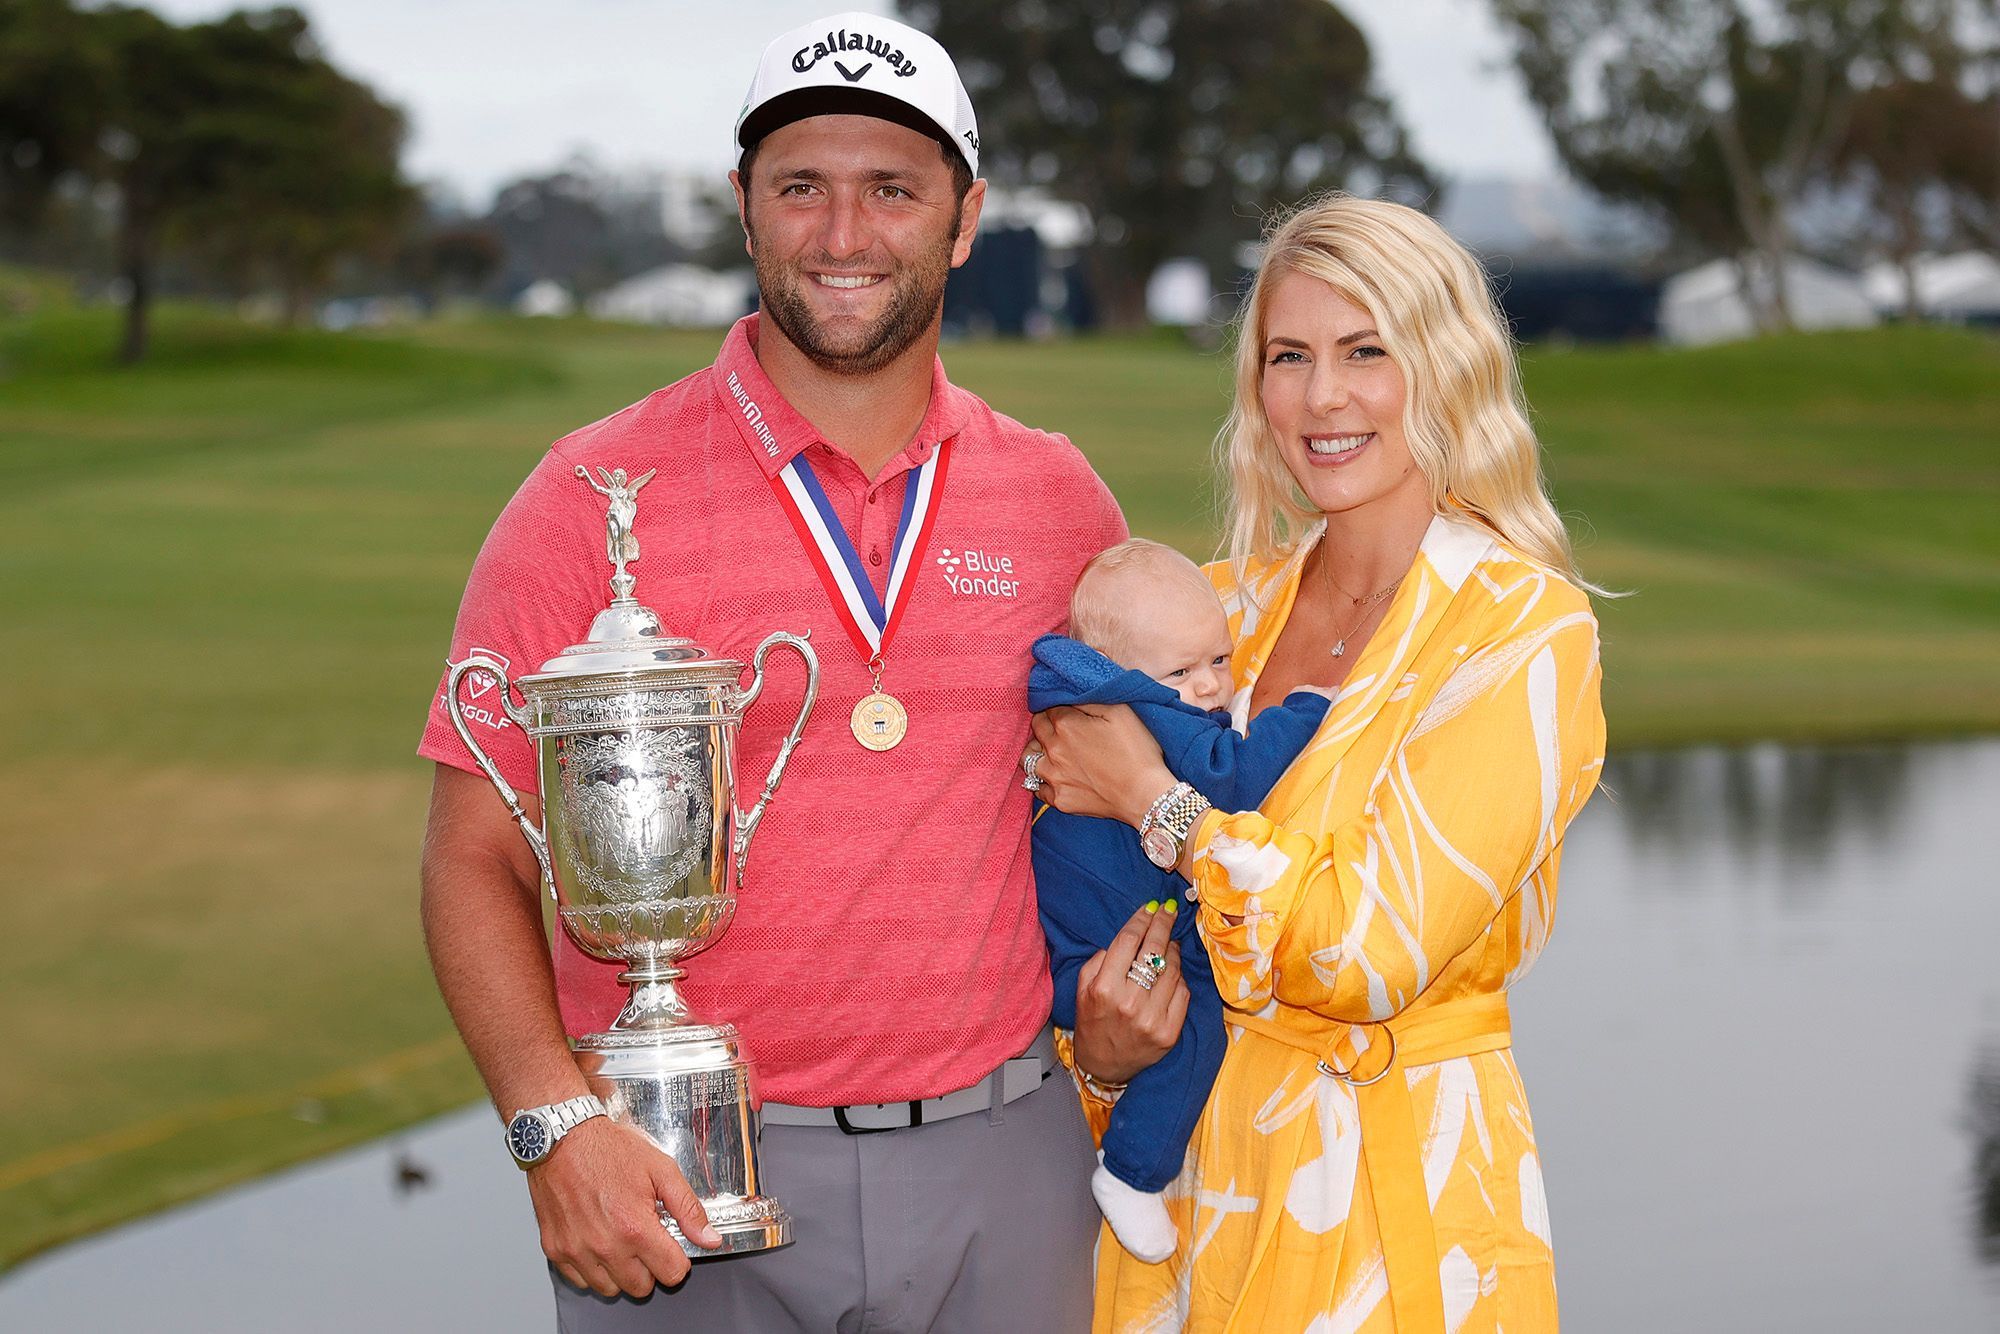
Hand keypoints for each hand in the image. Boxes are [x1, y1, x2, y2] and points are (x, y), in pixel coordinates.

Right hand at [528, 1117, 722, 1297]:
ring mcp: (577, 1251)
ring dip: (620, 1272)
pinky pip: (580, 1281)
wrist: (562, 1138)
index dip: (677, 1260)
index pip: (671, 1274)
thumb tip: (709, 1238)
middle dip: (650, 1267)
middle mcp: (606, 1247)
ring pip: (610, 1289)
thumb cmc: (608, 1150)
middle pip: (641, 1288)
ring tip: (620, 1240)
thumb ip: (688, 1208)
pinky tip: (597, 1242)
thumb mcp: (661, 1170)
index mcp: (635, 1228)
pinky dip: (591, 1268)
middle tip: (644, 1239)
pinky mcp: (556, 1250)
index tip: (671, 1246)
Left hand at [1030, 704, 1174, 825]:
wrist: (1146, 795)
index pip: (1048, 708)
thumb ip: (1089, 699)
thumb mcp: (1120, 711)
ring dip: (1036, 751)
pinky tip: (1056, 776)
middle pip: (1035, 729)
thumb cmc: (1137, 751)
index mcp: (1066, 725)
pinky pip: (1037, 788)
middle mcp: (1053, 750)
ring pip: (1027, 758)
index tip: (1070, 712)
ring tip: (1051, 752)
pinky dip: (1043, 781)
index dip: (1059, 707)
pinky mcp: (1059, 800)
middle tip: (1062, 729)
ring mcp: (1054, 778)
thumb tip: (1069, 696)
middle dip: (1045, 725)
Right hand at [1072, 903, 1189, 1085]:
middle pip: (1154, 949)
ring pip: (1172, 969)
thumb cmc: (1092, 1021)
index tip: (1151, 906)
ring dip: (1172, 950)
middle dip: (1163, 924)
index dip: (1142, 918)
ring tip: (1168, 943)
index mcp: (1105, 988)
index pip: (1129, 940)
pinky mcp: (1170, 1032)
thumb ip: (1100, 960)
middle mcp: (1130, 1002)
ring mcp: (1153, 1019)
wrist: (1104, 1065)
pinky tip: (1171, 972)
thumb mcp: (1083, 988)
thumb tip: (1130, 936)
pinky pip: (1183, 993)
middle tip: (1169, 910)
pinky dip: (1179, 978)